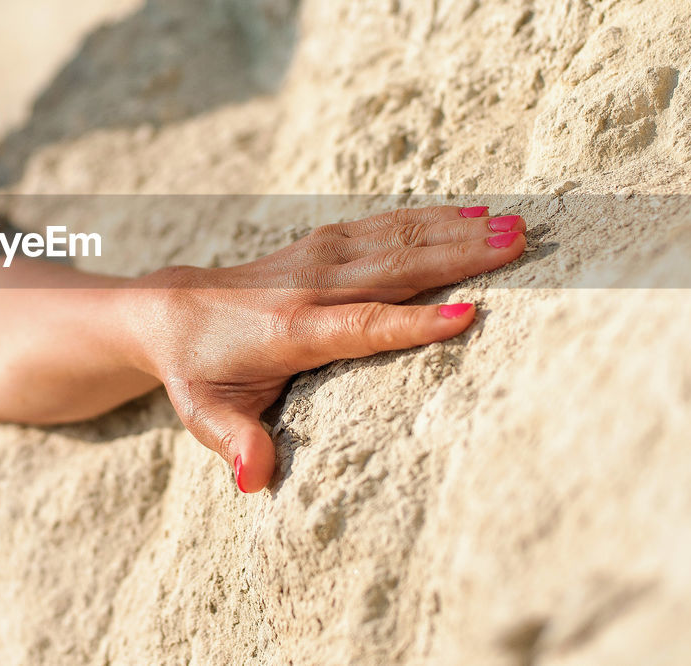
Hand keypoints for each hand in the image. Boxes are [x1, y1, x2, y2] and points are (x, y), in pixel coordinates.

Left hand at [134, 205, 525, 492]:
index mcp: (291, 331)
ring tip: (511, 226)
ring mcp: (317, 259)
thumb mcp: (205, 414)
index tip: (468, 313)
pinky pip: (383, 226)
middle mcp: (309, 287)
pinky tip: (470, 212)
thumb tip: (252, 479)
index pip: (360, 326)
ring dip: (453, 231)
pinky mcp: (323, 244)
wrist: (173, 309)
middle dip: (456, 258)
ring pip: (394, 239)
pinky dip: (429, 218)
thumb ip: (235, 442)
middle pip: (392, 270)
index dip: (412, 323)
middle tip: (517, 246)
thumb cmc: (198, 372)